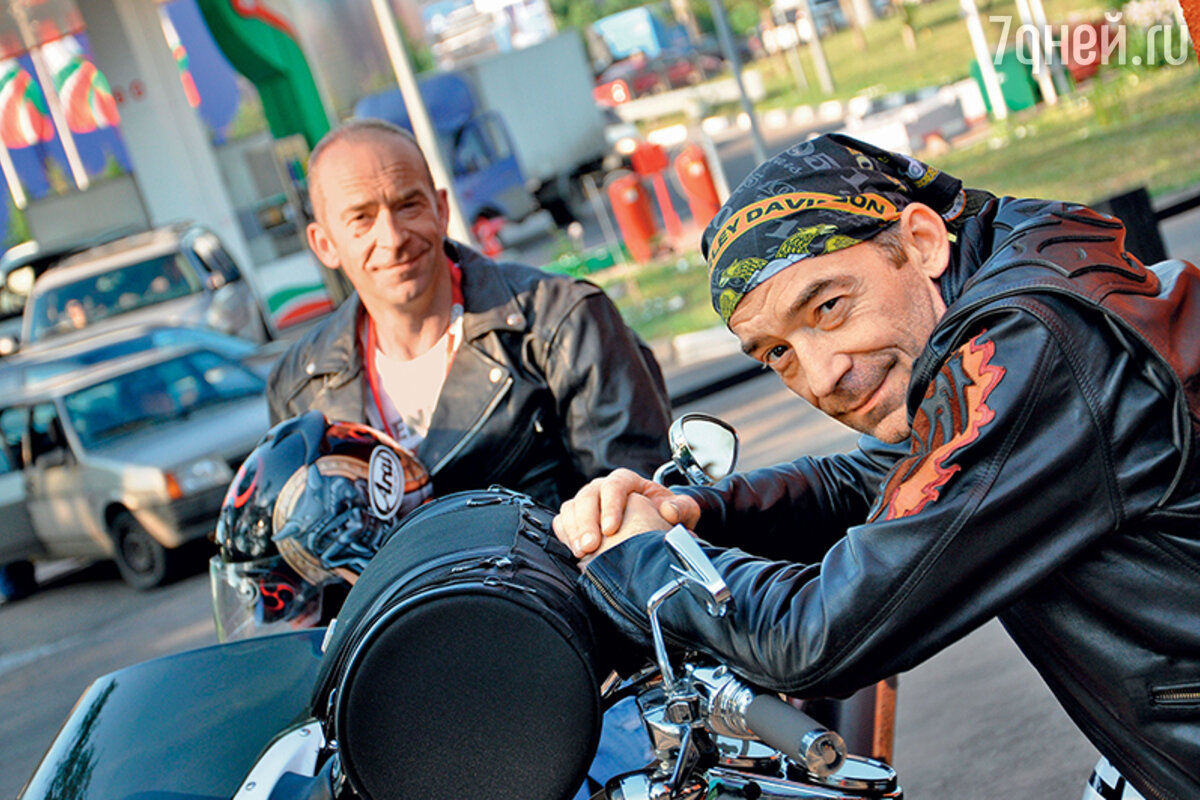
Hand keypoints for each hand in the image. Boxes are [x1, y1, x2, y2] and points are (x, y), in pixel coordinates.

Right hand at [553, 468, 700, 557]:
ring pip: (572, 508)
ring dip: (573, 531)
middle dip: (586, 522)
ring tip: (581, 554)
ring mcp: (589, 504)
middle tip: (590, 547)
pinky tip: (574, 553)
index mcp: (628, 482)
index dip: (610, 506)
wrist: (655, 530)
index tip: (611, 529)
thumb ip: (681, 508)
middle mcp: (604, 489)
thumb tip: (668, 510)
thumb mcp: (682, 511)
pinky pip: (563, 522)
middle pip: (587, 496)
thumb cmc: (667, 517)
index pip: (614, 485)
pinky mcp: (577, 520)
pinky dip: (565, 536)